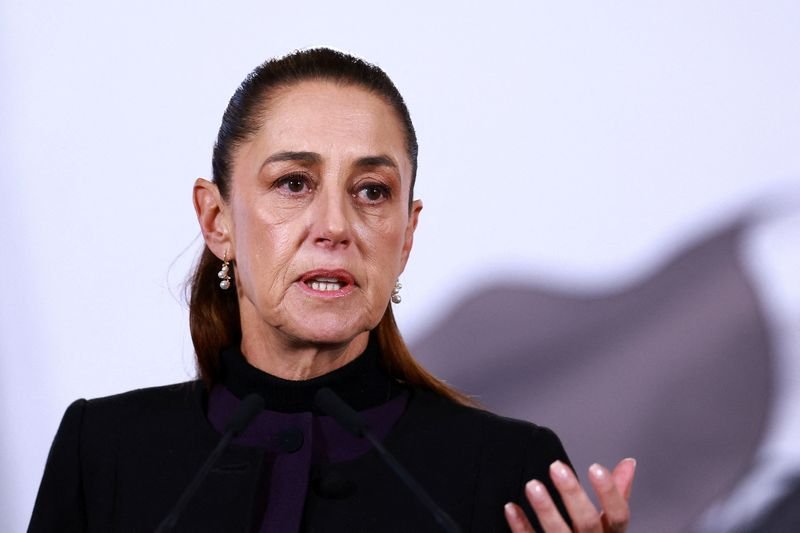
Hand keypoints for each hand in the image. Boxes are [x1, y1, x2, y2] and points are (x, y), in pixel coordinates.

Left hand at [504, 458, 635, 531]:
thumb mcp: (610, 524)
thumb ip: (618, 494)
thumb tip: (628, 464)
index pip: (619, 516)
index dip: (609, 493)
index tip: (595, 468)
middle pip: (588, 522)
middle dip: (572, 494)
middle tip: (557, 467)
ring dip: (545, 509)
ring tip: (532, 485)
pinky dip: (521, 526)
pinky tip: (511, 508)